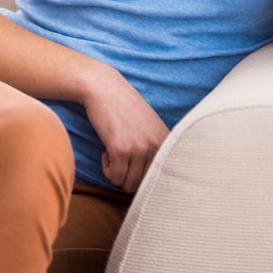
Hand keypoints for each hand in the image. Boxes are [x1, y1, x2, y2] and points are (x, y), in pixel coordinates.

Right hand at [82, 67, 169, 192]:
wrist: (105, 88)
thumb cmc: (125, 107)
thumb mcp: (150, 126)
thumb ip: (156, 149)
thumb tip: (153, 182)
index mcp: (167, 140)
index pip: (162, 177)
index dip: (145, 178)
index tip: (134, 168)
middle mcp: (157, 145)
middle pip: (143, 184)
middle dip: (128, 176)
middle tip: (120, 158)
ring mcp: (140, 148)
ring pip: (128, 184)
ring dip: (117, 173)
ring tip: (114, 153)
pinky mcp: (121, 149)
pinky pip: (114, 177)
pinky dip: (107, 169)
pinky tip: (106, 151)